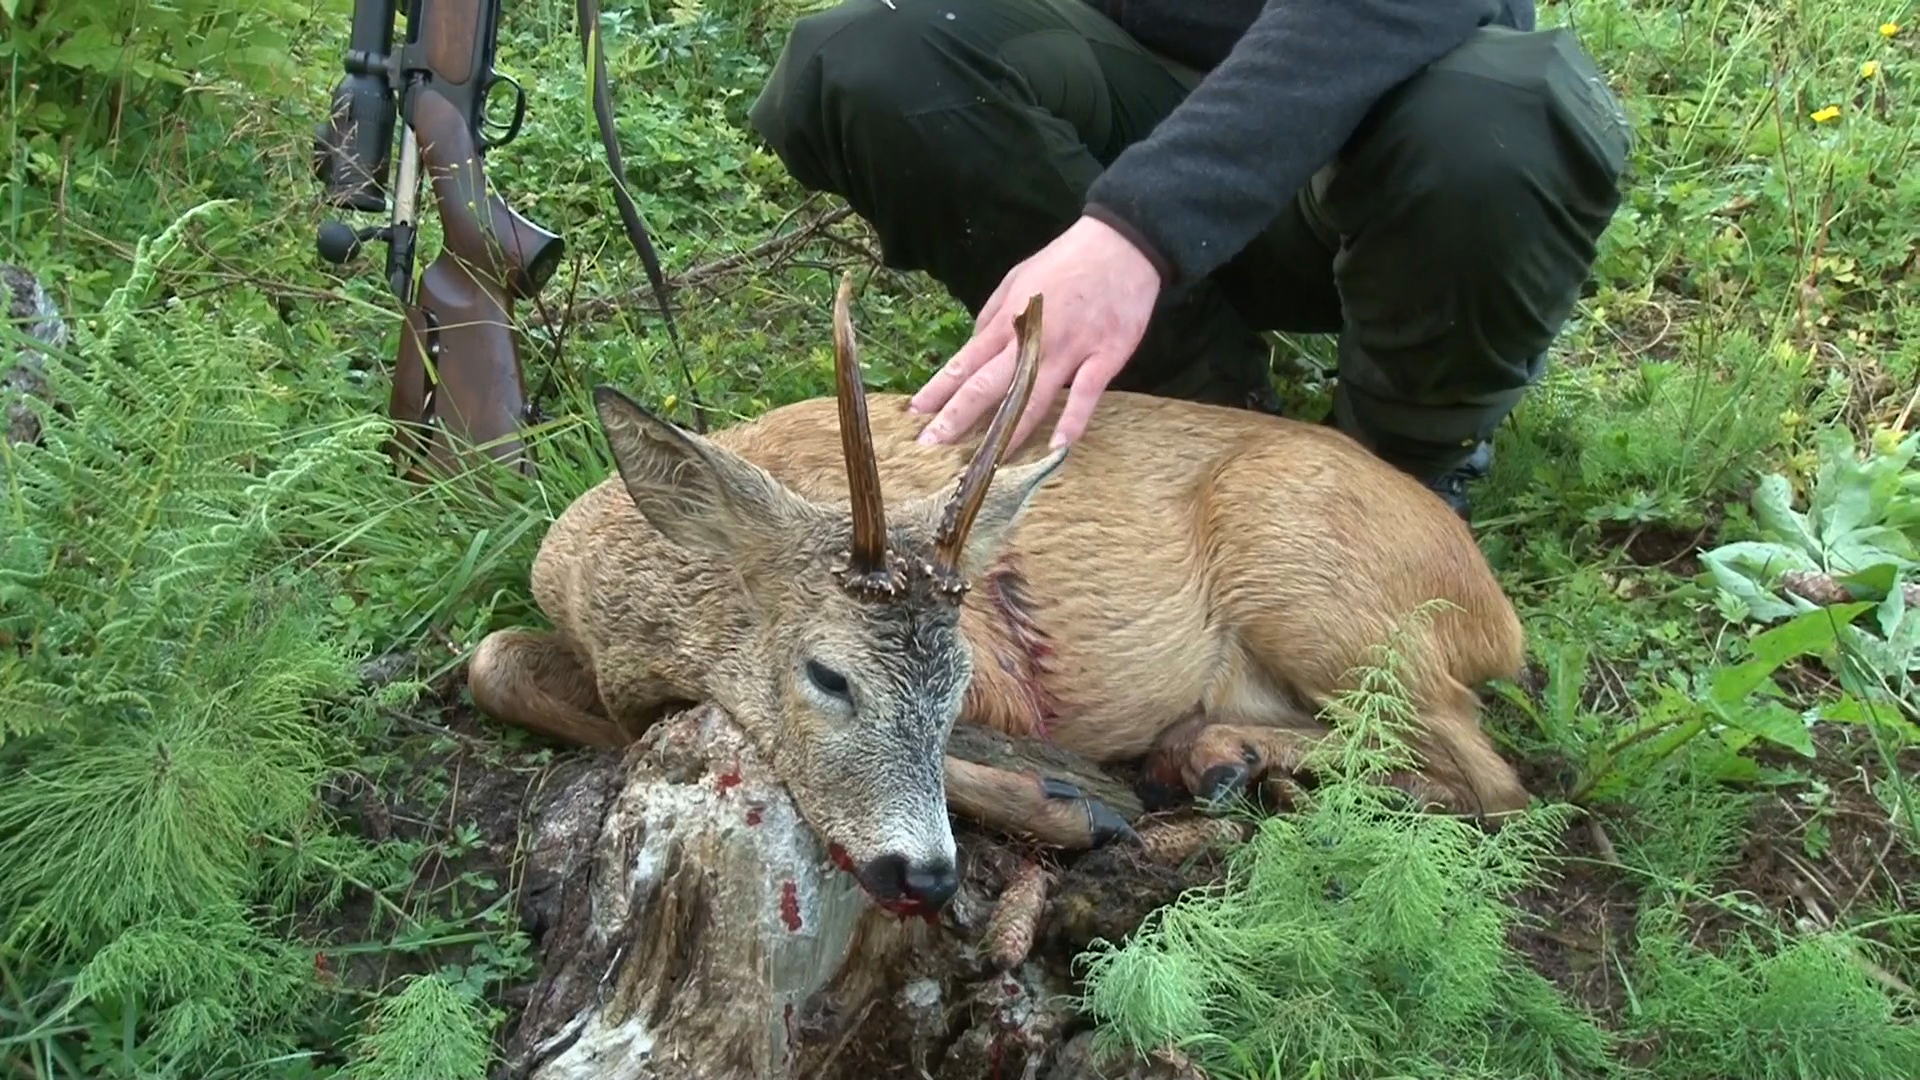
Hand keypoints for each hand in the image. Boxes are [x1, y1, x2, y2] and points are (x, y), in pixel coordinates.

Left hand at [909, 214, 1160, 451]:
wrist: (1122, 244)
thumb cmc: (1066, 260)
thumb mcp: (1017, 278)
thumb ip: (992, 316)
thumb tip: (971, 348)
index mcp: (1009, 320)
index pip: (965, 361)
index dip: (939, 389)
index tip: (916, 412)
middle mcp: (1034, 340)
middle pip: (989, 386)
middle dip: (957, 417)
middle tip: (932, 444)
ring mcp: (1070, 350)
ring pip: (1033, 399)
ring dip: (1007, 432)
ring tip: (986, 462)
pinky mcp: (1105, 357)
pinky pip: (1085, 395)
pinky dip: (1071, 422)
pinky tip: (1055, 447)